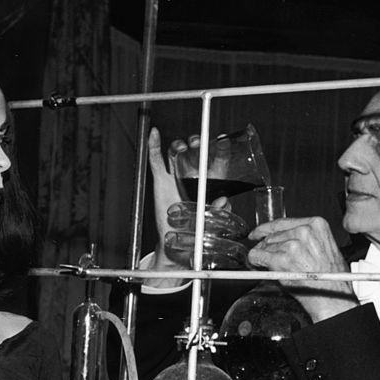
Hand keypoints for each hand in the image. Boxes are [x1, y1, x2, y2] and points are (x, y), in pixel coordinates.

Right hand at [142, 128, 226, 279]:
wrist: (175, 245)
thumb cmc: (195, 234)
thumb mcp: (210, 223)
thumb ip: (218, 212)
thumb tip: (225, 201)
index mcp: (210, 184)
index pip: (217, 162)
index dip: (221, 150)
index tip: (223, 140)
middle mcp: (193, 177)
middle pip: (196, 152)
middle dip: (198, 143)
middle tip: (199, 143)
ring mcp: (176, 177)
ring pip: (177, 153)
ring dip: (179, 145)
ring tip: (182, 146)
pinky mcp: (161, 182)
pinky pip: (157, 162)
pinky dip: (154, 147)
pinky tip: (154, 134)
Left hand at [247, 216, 356, 321]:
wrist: (333, 296)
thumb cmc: (331, 277)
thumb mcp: (323, 248)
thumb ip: (303, 238)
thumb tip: (280, 239)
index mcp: (316, 225)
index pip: (282, 222)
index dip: (266, 229)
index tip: (258, 233)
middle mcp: (304, 232)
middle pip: (272, 235)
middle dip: (266, 246)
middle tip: (265, 257)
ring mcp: (292, 245)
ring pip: (264, 246)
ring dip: (263, 256)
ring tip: (270, 267)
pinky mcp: (281, 260)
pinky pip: (257, 256)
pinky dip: (254, 262)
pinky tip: (258, 267)